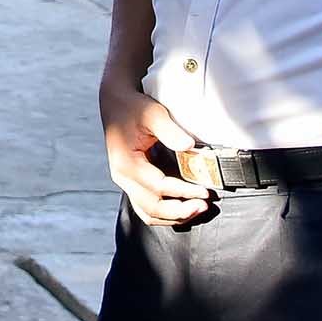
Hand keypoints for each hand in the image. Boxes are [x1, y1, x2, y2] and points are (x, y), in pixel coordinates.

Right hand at [99, 82, 213, 225]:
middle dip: (180, 211)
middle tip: (204, 206)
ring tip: (197, 210)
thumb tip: (189, 147)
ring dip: (174, 216)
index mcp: (126, 163)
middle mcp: (123, 178)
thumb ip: (170, 131)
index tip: (205, 191)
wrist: (116, 104)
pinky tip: (184, 207)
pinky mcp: (132, 183)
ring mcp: (126, 183)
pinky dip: (166, 213)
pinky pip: (148, 207)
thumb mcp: (153, 113)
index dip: (184, 192)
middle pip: (152, 208)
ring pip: (149, 213)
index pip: (159, 187)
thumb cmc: (134, 107)